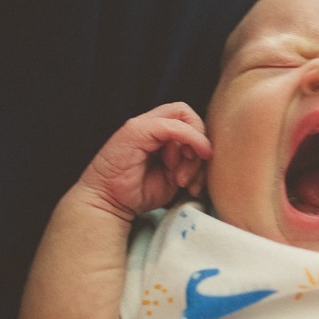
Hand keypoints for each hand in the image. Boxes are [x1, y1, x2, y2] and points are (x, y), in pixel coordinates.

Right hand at [77, 102, 211, 218]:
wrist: (109, 203)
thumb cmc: (139, 192)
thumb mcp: (175, 176)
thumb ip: (191, 161)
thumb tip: (209, 153)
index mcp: (160, 133)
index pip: (191, 121)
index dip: (202, 141)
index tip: (199, 170)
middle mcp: (152, 124)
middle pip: (190, 115)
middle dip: (201, 142)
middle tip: (191, 173)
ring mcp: (142, 124)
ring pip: (185, 117)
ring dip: (193, 151)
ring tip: (180, 178)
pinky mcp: (136, 130)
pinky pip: (174, 126)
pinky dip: (190, 140)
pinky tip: (185, 162)